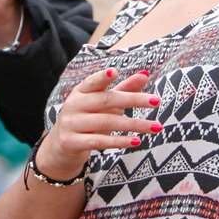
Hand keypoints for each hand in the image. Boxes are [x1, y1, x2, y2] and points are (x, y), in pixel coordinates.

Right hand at [35, 68, 160, 181]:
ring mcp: (70, 124)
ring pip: (106, 122)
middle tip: (157, 101)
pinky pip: (98, 141)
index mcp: (80, 92)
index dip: (102, 76)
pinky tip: (136, 141)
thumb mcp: (103, 104)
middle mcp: (73, 105)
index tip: (115, 71)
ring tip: (156, 127)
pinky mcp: (71, 142)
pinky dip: (119, 141)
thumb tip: (145, 74)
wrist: (62, 146)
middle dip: (133, 100)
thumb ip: (124, 89)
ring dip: (134, 124)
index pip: (92, 82)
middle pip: (106, 100)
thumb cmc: (88, 120)